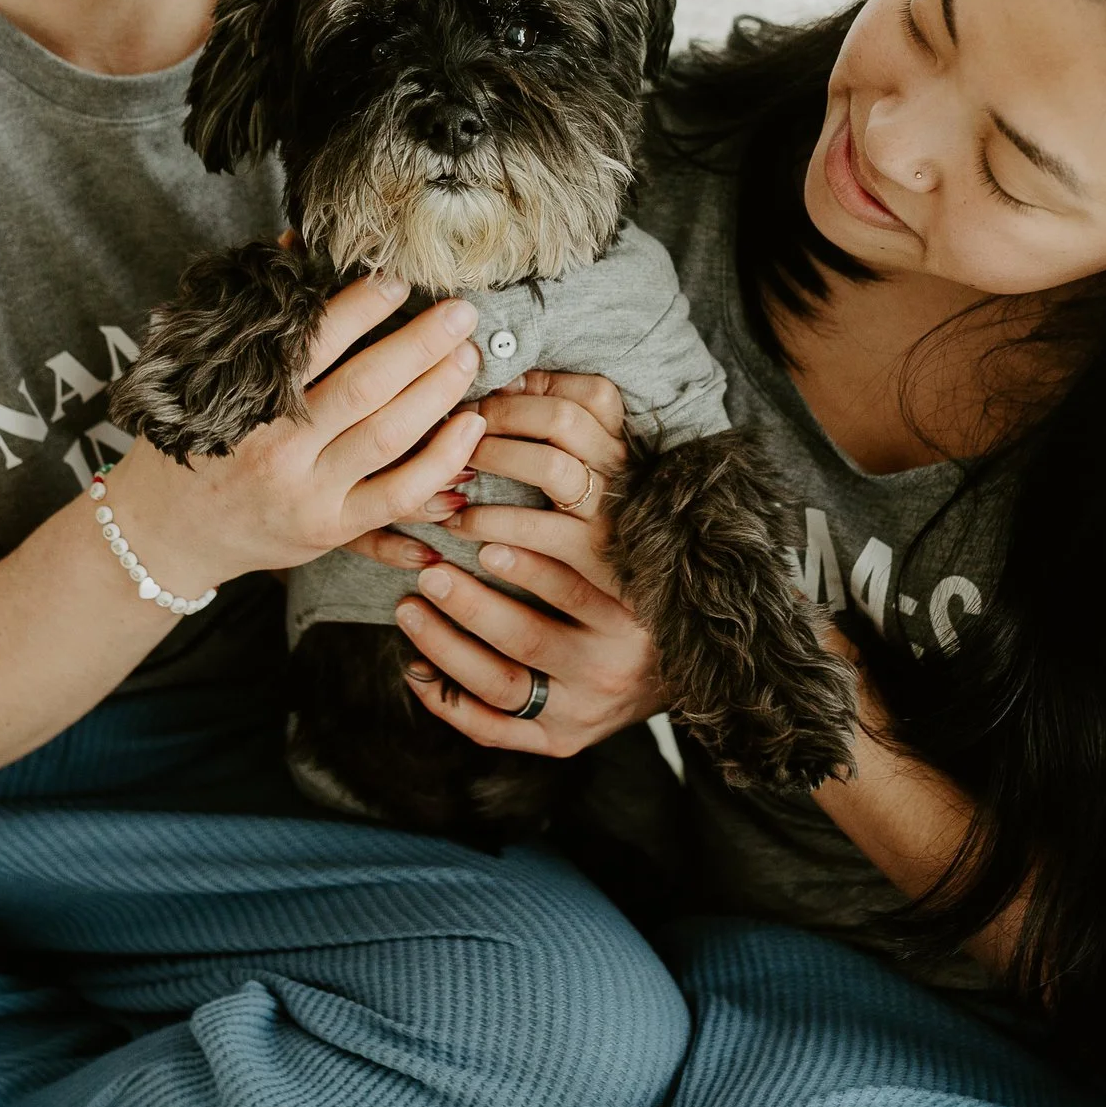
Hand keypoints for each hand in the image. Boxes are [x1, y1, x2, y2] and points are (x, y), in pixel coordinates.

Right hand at [108, 275, 487, 588]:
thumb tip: (297, 244)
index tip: (398, 279)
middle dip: (421, 343)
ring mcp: (310, 495)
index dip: (362, 308)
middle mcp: (279, 450)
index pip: (314, 345)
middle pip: (365, 388)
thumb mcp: (207, 374)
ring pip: (390, 436)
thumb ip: (256, 315)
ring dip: (440, 391)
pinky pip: (400, 494)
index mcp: (245, 402)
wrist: (168, 531)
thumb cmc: (191, 441)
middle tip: (460, 311)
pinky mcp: (333, 529)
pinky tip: (471, 425)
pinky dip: (443, 460)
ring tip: (469, 355)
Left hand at [381, 371, 671, 756]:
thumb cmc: (637, 572)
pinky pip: (500, 724)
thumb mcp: (626, 510)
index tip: (468, 494)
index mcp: (636, 578)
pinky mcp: (566, 737)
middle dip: (475, 580)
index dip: (517, 517)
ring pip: (513, 667)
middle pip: (537, 612)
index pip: (574, 541)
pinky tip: (412, 671)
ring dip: (454, 635)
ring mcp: (592, 695)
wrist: (692, 670)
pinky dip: (450, 699)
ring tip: (413, 600)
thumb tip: (528, 368)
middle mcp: (621, 641)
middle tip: (429, 551)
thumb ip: (590, 445)